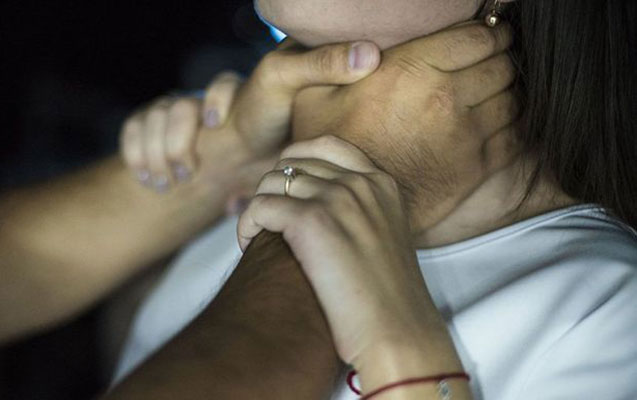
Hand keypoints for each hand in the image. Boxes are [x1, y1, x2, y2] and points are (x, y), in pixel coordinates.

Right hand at [119, 40, 381, 196]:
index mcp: (238, 89)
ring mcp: (179, 114)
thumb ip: (326, 67)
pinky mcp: (158, 130)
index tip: (220, 121)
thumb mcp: (301, 96)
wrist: (248, 175)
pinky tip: (154, 180)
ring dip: (159, 153)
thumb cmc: (278, 135)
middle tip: (191, 166)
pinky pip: (132, 133)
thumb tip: (371, 54)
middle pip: (171, 105)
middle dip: (177, 137)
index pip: (214, 86)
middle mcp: (202, 97)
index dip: (212, 102)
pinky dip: (139, 158)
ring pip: (151, 120)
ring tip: (172, 180)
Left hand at [237, 136, 439, 366]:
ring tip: (258, 236)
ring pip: (270, 182)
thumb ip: (360, 210)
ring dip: (256, 208)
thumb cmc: (388, 298)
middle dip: (272, 188)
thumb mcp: (383, 236)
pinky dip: (246, 225)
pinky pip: (258, 207)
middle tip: (267, 219)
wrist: (397, 332)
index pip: (327, 146)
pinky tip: (249, 246)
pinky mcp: (311, 221)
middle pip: (292, 162)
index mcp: (381, 183)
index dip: (295, 160)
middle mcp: (360, 183)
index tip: (282, 185)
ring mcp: (337, 199)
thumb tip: (317, 204)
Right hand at [291, 22, 519, 231]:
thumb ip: (337, 61)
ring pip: (512, 98)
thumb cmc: (330, 149)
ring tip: (494, 91)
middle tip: (493, 60)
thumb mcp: (315, 96)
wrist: (347, 207)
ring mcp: (466, 134)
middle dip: (501, 58)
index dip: (492, 32)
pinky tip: (499, 121)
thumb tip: (368, 48)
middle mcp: (444, 98)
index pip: (478, 37)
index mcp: (410, 70)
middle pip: (501, 65)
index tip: (493, 33)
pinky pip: (514, 134)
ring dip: (508, 91)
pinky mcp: (476, 167)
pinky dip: (513, 124)